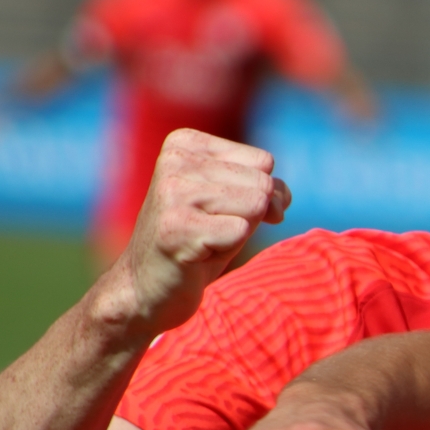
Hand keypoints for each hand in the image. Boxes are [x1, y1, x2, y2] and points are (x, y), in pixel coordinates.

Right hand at [97, 130, 290, 337]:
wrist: (148, 286)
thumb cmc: (199, 241)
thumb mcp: (234, 202)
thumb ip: (265, 188)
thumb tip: (281, 199)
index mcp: (185, 143)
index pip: (264, 162)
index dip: (256, 195)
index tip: (220, 211)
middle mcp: (175, 160)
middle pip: (262, 185)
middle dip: (250, 216)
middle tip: (212, 231)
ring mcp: (173, 192)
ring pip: (256, 206)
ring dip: (238, 233)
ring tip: (205, 240)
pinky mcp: (176, 225)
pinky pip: (241, 232)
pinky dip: (228, 249)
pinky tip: (197, 254)